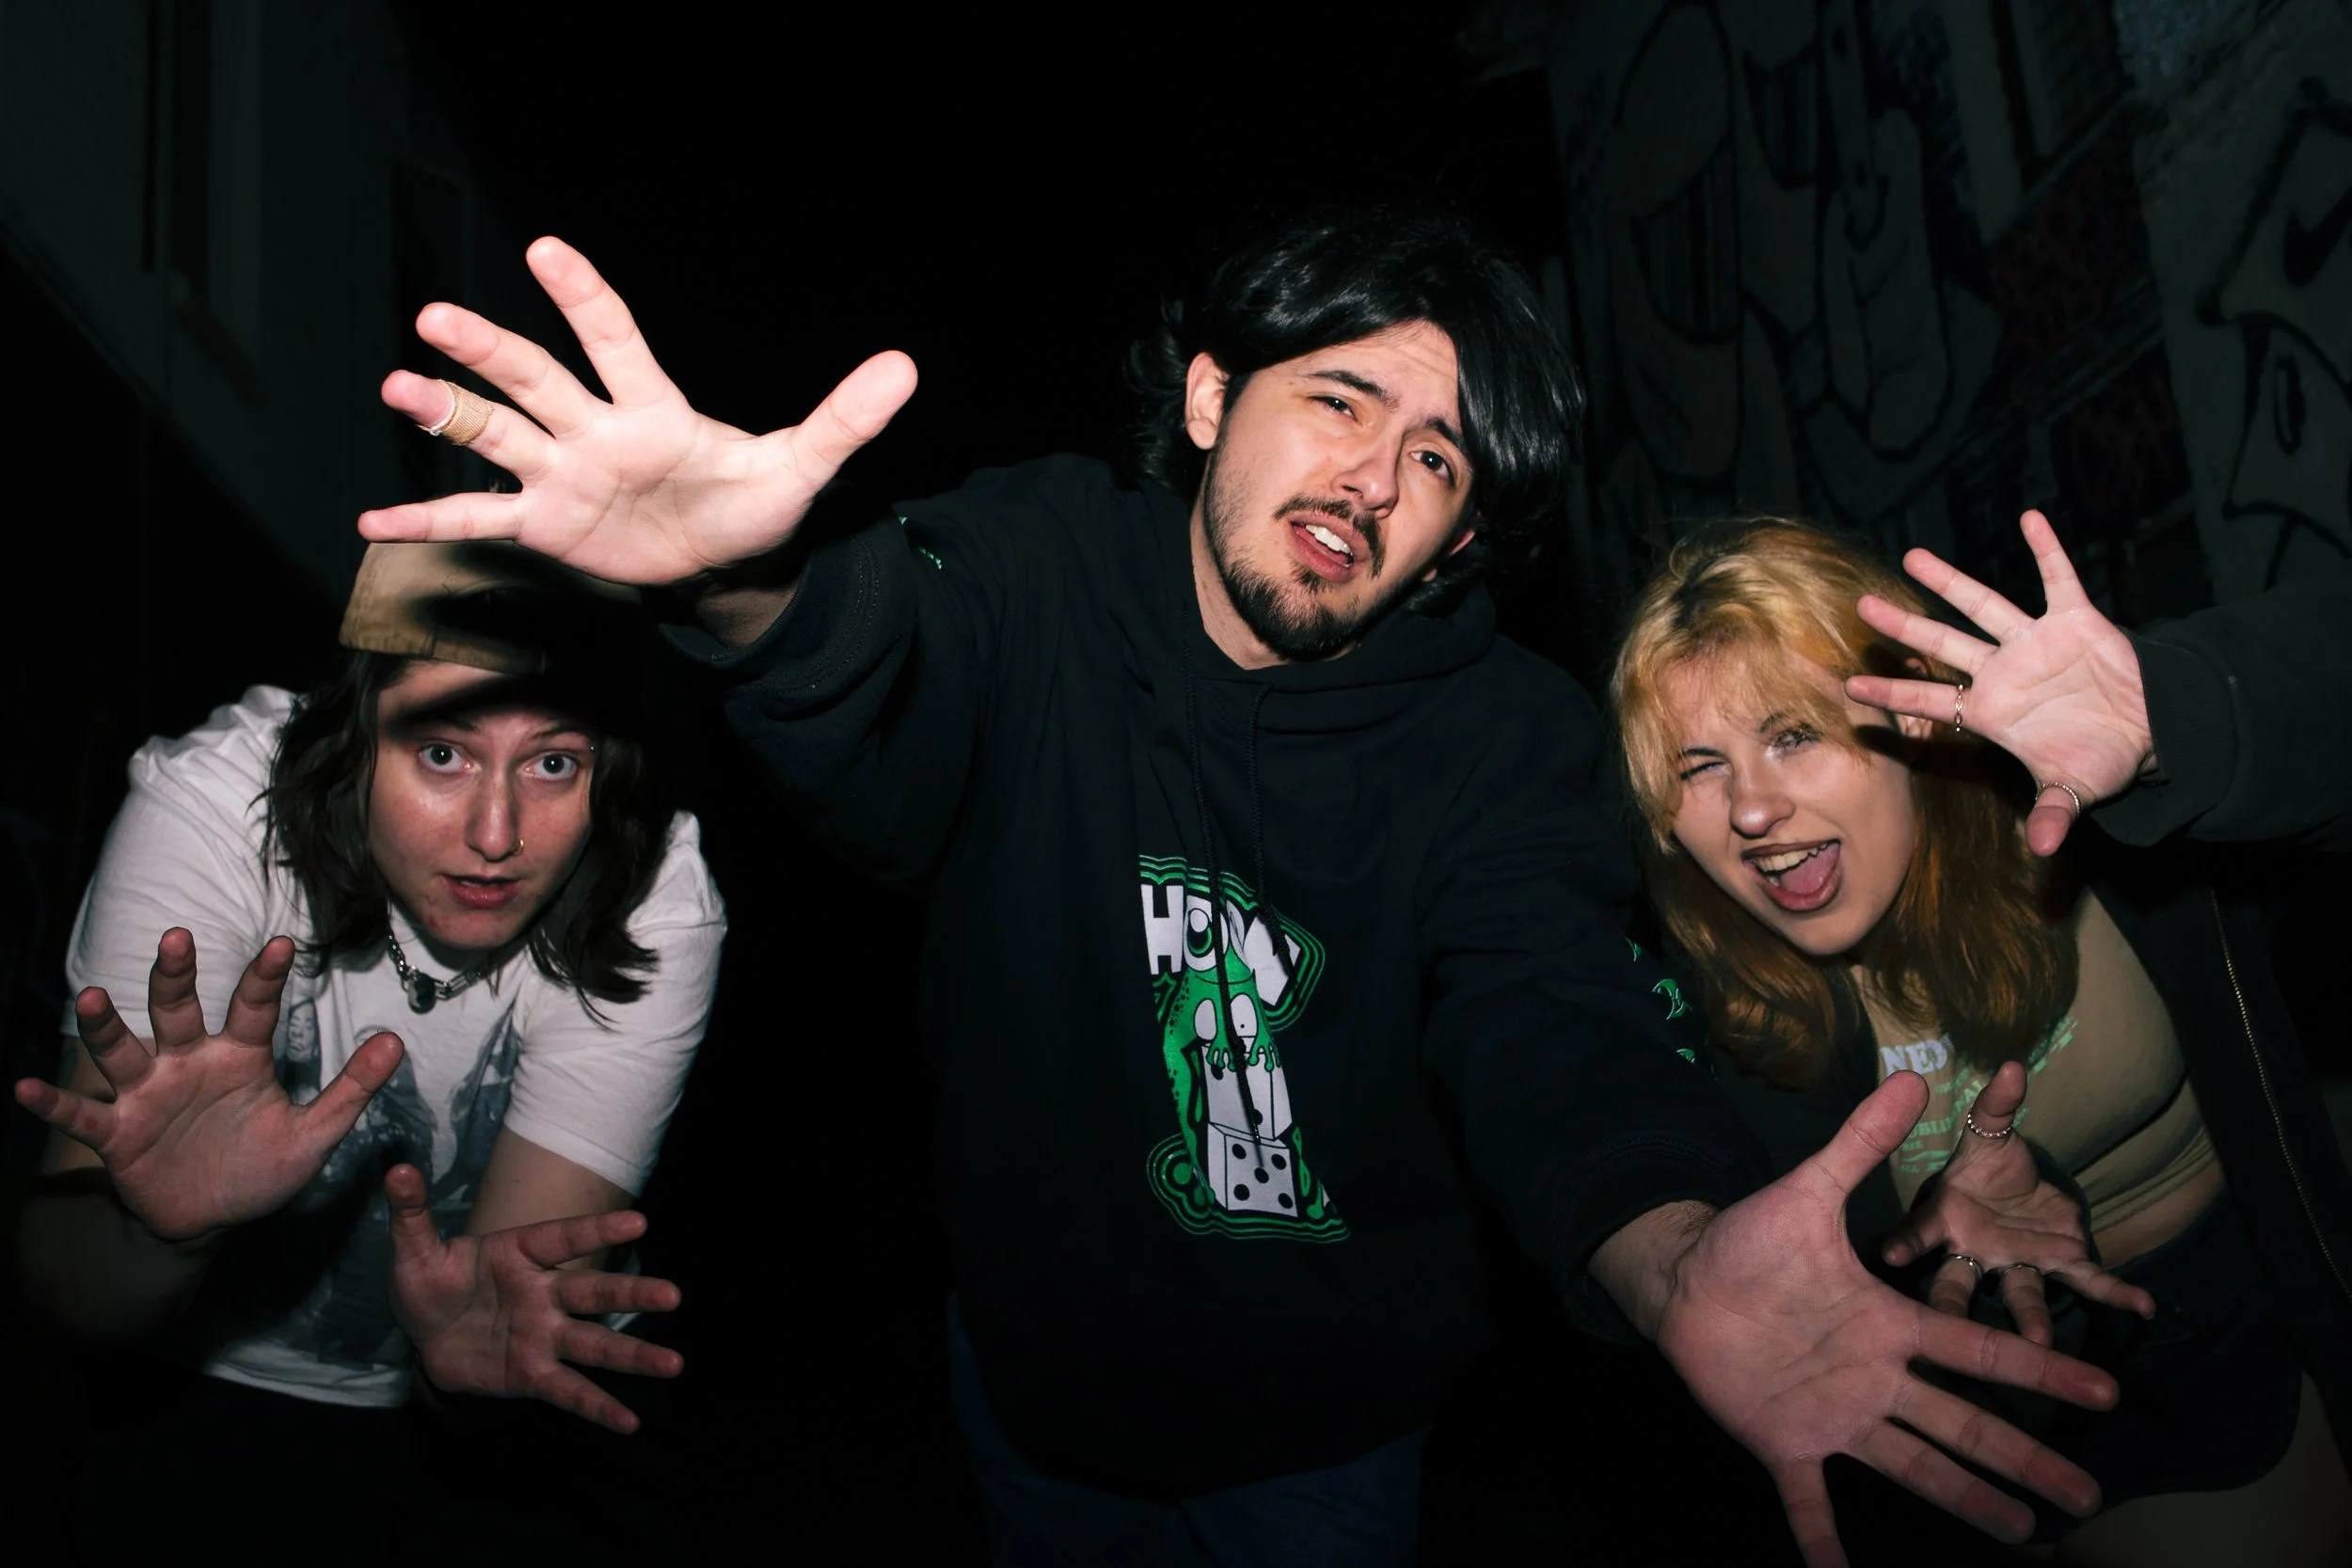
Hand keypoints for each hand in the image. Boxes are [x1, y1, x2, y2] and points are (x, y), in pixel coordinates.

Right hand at [13, 930, 403, 1241]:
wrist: (211, 1219)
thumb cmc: (260, 1166)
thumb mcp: (313, 1135)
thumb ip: (351, 1090)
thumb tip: (396, 1042)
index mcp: (240, 1057)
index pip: (255, 1009)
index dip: (266, 978)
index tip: (283, 944)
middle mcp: (189, 1063)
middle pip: (178, 1011)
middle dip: (175, 976)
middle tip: (176, 938)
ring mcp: (148, 1094)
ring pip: (123, 1050)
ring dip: (105, 1025)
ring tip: (90, 998)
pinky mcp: (116, 1133)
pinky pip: (80, 1114)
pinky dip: (52, 1102)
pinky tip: (20, 1088)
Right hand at [358, 236, 918, 586]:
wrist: (724, 560)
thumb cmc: (755, 503)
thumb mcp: (804, 467)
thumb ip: (845, 419)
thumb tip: (906, 367)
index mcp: (652, 408)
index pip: (614, 341)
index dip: (584, 297)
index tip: (546, 251)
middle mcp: (595, 430)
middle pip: (536, 380)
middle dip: (489, 351)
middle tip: (436, 318)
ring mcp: (562, 474)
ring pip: (494, 435)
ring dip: (445, 414)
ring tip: (396, 388)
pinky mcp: (545, 524)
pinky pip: (477, 520)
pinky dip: (426, 519)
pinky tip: (373, 519)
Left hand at [386, 1164, 683, 1433]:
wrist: (424, 1337)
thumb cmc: (429, 1285)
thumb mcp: (415, 1250)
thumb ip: (412, 1213)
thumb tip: (397, 1170)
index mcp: (519, 1254)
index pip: (563, 1238)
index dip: (598, 1230)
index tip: (640, 1221)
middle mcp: (542, 1293)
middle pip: (593, 1293)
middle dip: (632, 1294)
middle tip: (673, 1295)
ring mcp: (542, 1335)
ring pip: (594, 1344)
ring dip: (633, 1355)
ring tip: (675, 1363)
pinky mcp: (533, 1373)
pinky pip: (569, 1391)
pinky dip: (598, 1408)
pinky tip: (630, 1423)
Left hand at [1654, 1072, 2115, 1566]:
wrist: (1686, 1277)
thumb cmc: (1750, 1239)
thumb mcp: (1807, 1189)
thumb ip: (1858, 1142)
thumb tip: (1911, 1076)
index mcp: (1888, 1324)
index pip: (1977, 1350)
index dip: (2038, 1368)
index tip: (2103, 1390)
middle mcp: (1875, 1377)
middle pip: (1964, 1423)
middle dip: (2024, 1459)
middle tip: (2085, 1498)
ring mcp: (1834, 1415)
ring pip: (1912, 1466)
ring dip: (1964, 1501)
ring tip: (2022, 1536)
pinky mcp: (1783, 1442)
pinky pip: (1808, 1503)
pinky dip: (1823, 1546)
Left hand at [1842, 509, 2152, 854]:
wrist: (2148, 728)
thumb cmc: (2099, 757)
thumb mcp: (2074, 790)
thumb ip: (2053, 815)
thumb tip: (2043, 851)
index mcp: (1991, 711)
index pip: (1930, 702)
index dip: (1892, 695)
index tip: (1849, 687)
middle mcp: (2003, 671)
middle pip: (1942, 646)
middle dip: (1903, 629)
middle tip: (1860, 607)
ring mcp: (2035, 643)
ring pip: (1983, 606)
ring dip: (1951, 583)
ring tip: (1912, 558)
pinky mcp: (2076, 621)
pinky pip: (2059, 578)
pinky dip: (2047, 549)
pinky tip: (2030, 518)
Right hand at [1881, 1061, 2155, 1344]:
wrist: (2019, 1192)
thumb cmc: (1986, 1169)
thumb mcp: (1987, 1133)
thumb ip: (1996, 1106)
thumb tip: (2012, 1067)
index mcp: (1942, 1220)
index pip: (1917, 1232)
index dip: (1904, 1242)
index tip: (1889, 1256)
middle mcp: (1972, 1252)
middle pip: (1956, 1284)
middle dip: (1952, 1306)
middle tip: (1949, 1332)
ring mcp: (2014, 1265)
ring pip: (2018, 1294)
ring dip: (2030, 1317)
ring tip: (2043, 1343)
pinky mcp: (2057, 1266)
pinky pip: (2087, 1281)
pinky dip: (2115, 1292)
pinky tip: (2143, 1305)